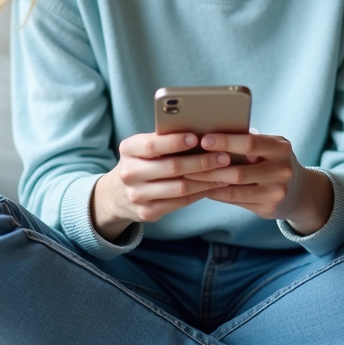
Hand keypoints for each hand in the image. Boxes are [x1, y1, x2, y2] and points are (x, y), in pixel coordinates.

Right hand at [91, 131, 231, 241]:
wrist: (117, 194)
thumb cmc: (142, 162)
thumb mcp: (143, 147)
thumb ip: (164, 139)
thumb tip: (202, 131)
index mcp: (128, 150)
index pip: (152, 144)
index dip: (175, 141)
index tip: (196, 137)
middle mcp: (129, 173)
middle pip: (171, 167)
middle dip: (201, 162)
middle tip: (223, 156)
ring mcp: (137, 195)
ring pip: (179, 187)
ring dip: (206, 179)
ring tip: (225, 172)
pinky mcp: (147, 212)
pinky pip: (180, 202)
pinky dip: (200, 193)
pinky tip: (215, 185)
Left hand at [184, 133, 333, 234]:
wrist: (300, 192)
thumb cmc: (275, 161)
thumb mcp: (270, 147)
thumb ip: (249, 141)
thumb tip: (213, 132)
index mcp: (280, 148)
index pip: (250, 143)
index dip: (226, 141)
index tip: (204, 139)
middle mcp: (282, 170)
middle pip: (240, 169)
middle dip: (210, 166)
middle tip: (187, 161)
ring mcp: (276, 192)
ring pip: (235, 188)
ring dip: (209, 182)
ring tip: (189, 175)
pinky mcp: (269, 208)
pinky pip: (236, 200)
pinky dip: (217, 193)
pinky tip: (203, 188)